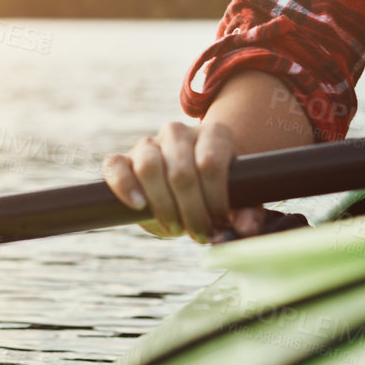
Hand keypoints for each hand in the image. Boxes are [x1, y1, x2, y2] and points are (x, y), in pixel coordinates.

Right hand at [102, 120, 268, 242]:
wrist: (187, 187)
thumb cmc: (216, 193)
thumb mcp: (239, 202)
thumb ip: (248, 213)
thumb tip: (246, 228)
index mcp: (213, 134)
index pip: (211, 163)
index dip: (214, 200)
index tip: (220, 224)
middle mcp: (179, 131)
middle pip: (181, 171)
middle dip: (191, 212)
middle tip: (199, 234)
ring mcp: (149, 142)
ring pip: (149, 165)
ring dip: (163, 206)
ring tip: (175, 227)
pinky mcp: (123, 158)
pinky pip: (115, 166)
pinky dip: (125, 187)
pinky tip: (140, 206)